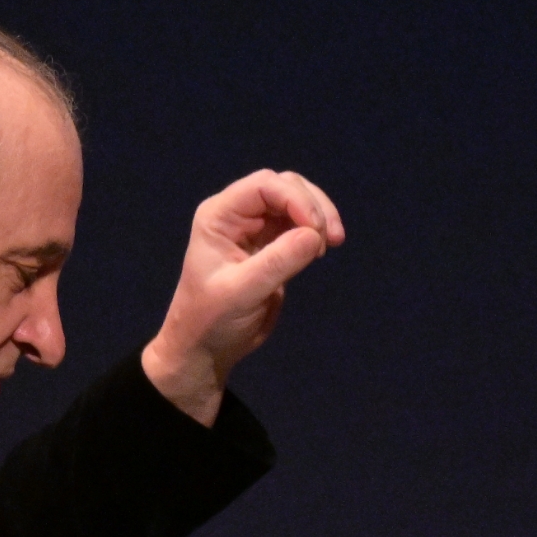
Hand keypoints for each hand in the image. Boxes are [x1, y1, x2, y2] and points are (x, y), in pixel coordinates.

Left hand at [141, 169, 344, 424]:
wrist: (206, 350)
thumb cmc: (211, 321)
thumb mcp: (242, 292)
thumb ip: (277, 262)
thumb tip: (314, 235)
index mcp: (220, 216)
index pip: (264, 186)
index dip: (296, 199)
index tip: (316, 230)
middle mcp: (237, 216)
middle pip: (284, 186)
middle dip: (312, 207)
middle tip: (329, 240)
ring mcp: (255, 230)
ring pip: (296, 202)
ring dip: (318, 217)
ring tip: (330, 245)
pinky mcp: (271, 247)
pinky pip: (299, 225)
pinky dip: (315, 233)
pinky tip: (321, 251)